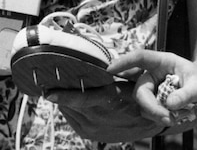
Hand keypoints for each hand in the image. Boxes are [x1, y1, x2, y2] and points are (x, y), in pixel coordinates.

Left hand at [45, 79, 164, 141]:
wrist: (148, 122)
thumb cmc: (138, 96)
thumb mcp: (128, 80)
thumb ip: (110, 73)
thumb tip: (91, 62)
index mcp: (108, 101)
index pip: (80, 99)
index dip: (63, 96)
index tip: (48, 91)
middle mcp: (98, 117)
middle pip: (70, 105)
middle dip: (60, 92)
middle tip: (51, 81)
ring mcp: (93, 128)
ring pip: (68, 113)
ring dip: (62, 101)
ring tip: (58, 89)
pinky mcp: (89, 134)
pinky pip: (71, 120)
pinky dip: (68, 109)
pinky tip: (68, 101)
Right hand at [107, 49, 196, 128]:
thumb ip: (186, 94)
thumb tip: (169, 104)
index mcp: (164, 62)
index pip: (141, 57)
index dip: (124, 61)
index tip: (111, 69)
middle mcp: (154, 74)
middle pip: (140, 89)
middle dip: (151, 106)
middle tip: (167, 118)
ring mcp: (153, 89)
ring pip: (143, 104)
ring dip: (157, 114)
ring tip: (176, 117)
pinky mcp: (154, 102)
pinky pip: (148, 112)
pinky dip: (159, 118)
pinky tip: (174, 118)